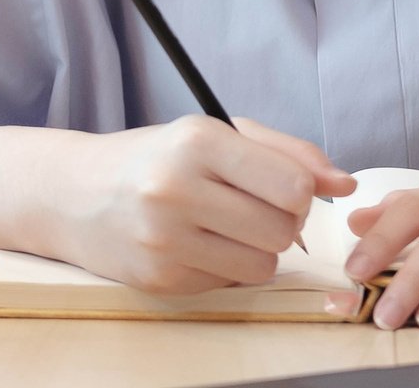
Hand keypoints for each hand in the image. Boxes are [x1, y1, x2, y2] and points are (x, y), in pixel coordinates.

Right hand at [47, 116, 356, 296]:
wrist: (73, 194)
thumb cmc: (155, 159)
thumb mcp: (215, 135)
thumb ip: (287, 152)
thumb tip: (346, 184)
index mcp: (197, 141)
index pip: (293, 183)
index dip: (300, 192)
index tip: (281, 189)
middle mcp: (177, 188)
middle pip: (283, 228)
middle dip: (281, 223)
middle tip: (252, 209)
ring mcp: (166, 239)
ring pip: (264, 264)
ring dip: (257, 250)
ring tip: (225, 229)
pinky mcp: (161, 278)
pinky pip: (231, 283)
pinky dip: (226, 268)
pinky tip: (196, 246)